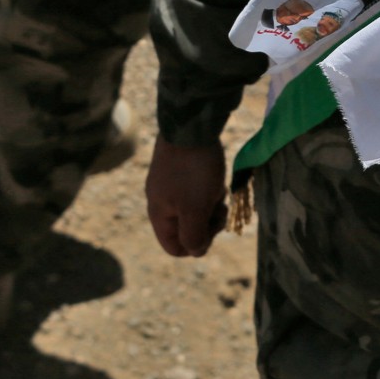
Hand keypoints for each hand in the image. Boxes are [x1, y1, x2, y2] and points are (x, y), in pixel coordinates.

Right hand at [145, 137, 226, 257]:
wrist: (190, 126)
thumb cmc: (193, 171)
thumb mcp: (194, 208)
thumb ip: (193, 234)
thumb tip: (195, 252)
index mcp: (159, 215)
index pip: (175, 247)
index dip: (196, 245)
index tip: (212, 227)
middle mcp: (160, 202)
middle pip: (187, 228)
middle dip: (207, 222)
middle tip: (220, 207)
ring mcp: (170, 185)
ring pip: (194, 208)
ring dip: (210, 203)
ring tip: (217, 188)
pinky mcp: (181, 170)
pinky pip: (196, 190)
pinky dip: (209, 188)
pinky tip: (216, 176)